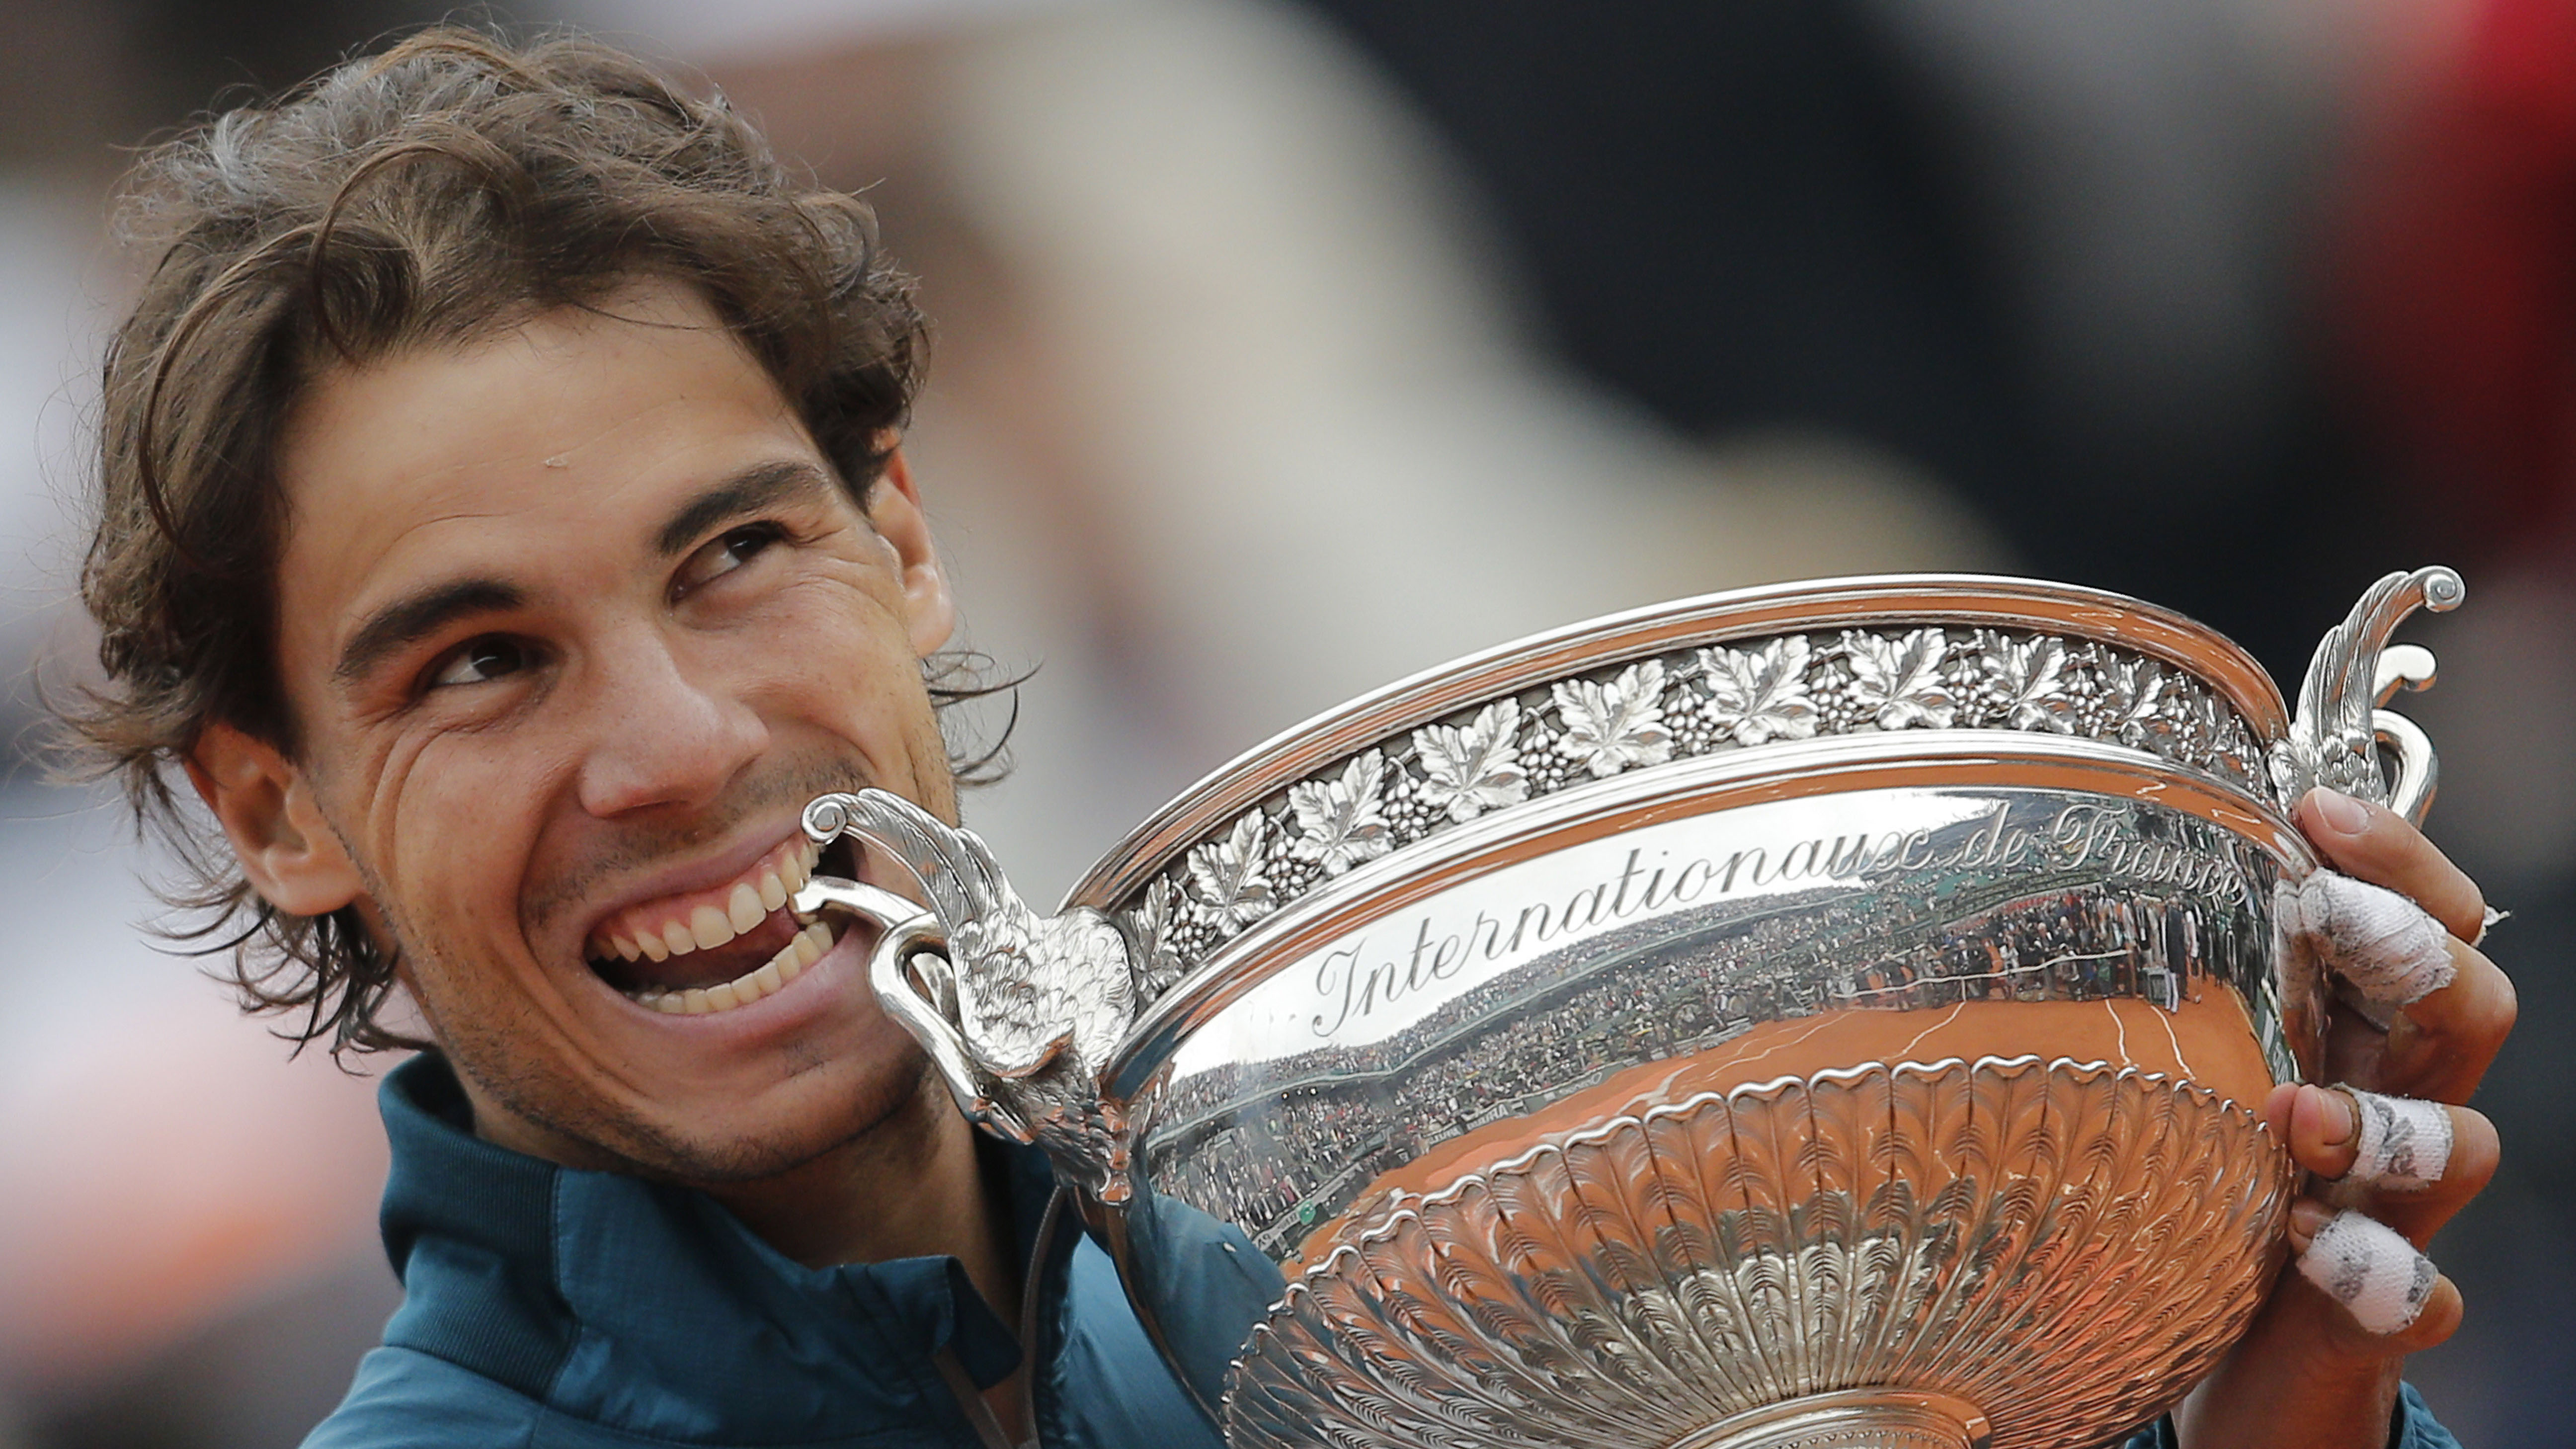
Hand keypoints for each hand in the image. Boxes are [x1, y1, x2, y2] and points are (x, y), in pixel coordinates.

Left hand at [2174, 789, 2514, 1448]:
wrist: (2222, 1364)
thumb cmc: (2201, 1188)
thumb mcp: (2192, 1065)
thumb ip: (2181, 982)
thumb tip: (2088, 846)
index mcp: (2350, 1036)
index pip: (2426, 923)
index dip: (2397, 860)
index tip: (2319, 807)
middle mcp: (2390, 1109)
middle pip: (2471, 1009)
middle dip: (2415, 952)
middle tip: (2329, 916)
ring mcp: (2394, 1215)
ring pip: (2466, 1145)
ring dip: (2393, 1121)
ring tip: (2300, 1114)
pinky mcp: (2374, 1315)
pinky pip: (2421, 1297)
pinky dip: (2384, 1275)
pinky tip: (2316, 1252)